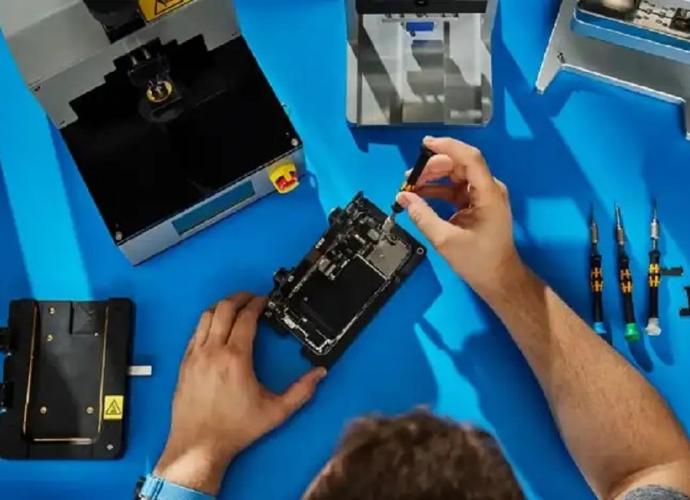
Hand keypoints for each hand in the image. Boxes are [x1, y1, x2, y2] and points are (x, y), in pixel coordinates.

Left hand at [154, 292, 326, 494]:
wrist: (198, 446)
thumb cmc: (236, 429)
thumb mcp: (276, 412)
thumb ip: (301, 391)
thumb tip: (320, 373)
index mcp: (236, 357)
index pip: (245, 318)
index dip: (256, 304)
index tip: (264, 301)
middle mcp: (213, 351)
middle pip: (223, 309)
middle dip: (239, 298)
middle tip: (251, 298)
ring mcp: (195, 355)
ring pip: (205, 316)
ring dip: (221, 306)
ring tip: (233, 307)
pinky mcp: (184, 363)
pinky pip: (195, 332)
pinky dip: (207, 322)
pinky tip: (215, 327)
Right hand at [397, 136, 522, 297]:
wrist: (499, 279)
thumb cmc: (478, 261)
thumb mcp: (446, 240)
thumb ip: (423, 216)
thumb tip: (402, 198)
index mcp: (488, 193)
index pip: (470, 158)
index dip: (447, 147)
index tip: (425, 144)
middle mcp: (488, 189)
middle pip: (460, 165)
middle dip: (433, 167)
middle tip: (409, 178)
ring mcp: (483, 196)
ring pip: (456, 176)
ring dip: (433, 179)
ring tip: (410, 187)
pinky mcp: (476, 205)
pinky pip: (455, 190)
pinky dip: (438, 191)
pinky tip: (420, 197)